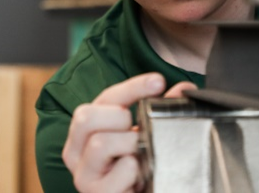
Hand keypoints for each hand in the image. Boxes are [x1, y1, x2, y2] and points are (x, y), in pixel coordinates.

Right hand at [61, 74, 195, 192]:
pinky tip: (140, 176)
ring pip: (100, 143)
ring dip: (130, 144)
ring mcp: (84, 176)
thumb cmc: (134, 170)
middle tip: (137, 131)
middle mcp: (76, 152)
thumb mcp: (140, 136)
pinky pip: (122, 169)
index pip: (103, 99)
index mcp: (83, 132)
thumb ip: (156, 112)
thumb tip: (182, 88)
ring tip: (140, 155)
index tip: (158, 81)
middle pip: (85, 116)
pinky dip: (137, 169)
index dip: (132, 87)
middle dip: (119, 118)